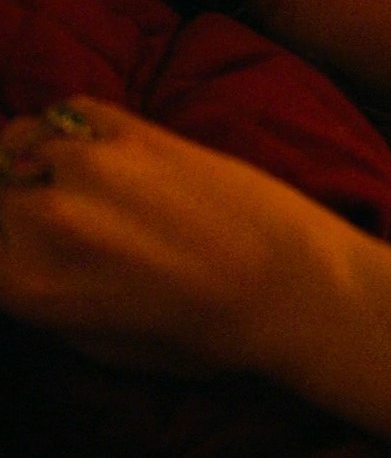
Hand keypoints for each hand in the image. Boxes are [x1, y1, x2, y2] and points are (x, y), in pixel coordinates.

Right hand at [0, 96, 355, 373]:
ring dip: (26, 165)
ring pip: (13, 145)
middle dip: (6, 213)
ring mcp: (88, 162)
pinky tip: (84, 151)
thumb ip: (36, 300)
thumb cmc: (205, 334)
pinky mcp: (134, 128)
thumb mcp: (98, 346)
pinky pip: (66, 111)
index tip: (15, 249)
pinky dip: (63, 128)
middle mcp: (42, 216)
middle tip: (40, 223)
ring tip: (59, 185)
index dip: (0, 249)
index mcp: (25, 282)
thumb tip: (11, 268)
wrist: (293, 284)